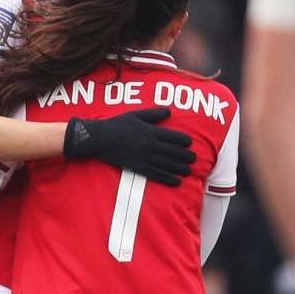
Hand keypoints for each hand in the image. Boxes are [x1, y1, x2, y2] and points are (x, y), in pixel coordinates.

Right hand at [63, 108, 194, 184]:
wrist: (100, 139)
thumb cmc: (117, 125)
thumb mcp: (136, 115)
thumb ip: (153, 114)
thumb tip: (169, 111)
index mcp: (151, 131)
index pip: (173, 137)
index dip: (184, 141)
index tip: (190, 143)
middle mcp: (150, 145)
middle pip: (173, 152)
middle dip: (186, 156)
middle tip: (194, 159)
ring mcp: (145, 158)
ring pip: (167, 164)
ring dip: (180, 168)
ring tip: (189, 170)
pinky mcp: (139, 168)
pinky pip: (157, 175)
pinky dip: (168, 179)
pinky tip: (177, 181)